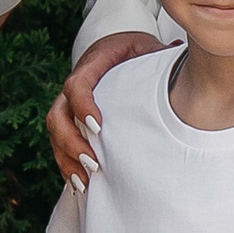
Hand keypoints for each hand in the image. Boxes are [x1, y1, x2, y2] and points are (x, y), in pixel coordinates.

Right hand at [48, 32, 160, 184]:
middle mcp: (76, 84)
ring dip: (66, 159)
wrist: (119, 47)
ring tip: (84, 183)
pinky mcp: (71, 119)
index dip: (82, 106)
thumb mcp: (149, 48)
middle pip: (57, 114)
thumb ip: (161, 56)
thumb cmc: (137, 50)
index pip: (77, 84)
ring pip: (55, 133)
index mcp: (94, 63)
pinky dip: (67, 164)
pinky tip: (79, 185)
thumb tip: (178, 53)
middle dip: (71, 142)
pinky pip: (60, 143)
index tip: (97, 127)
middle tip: (93, 163)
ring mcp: (70, 103)